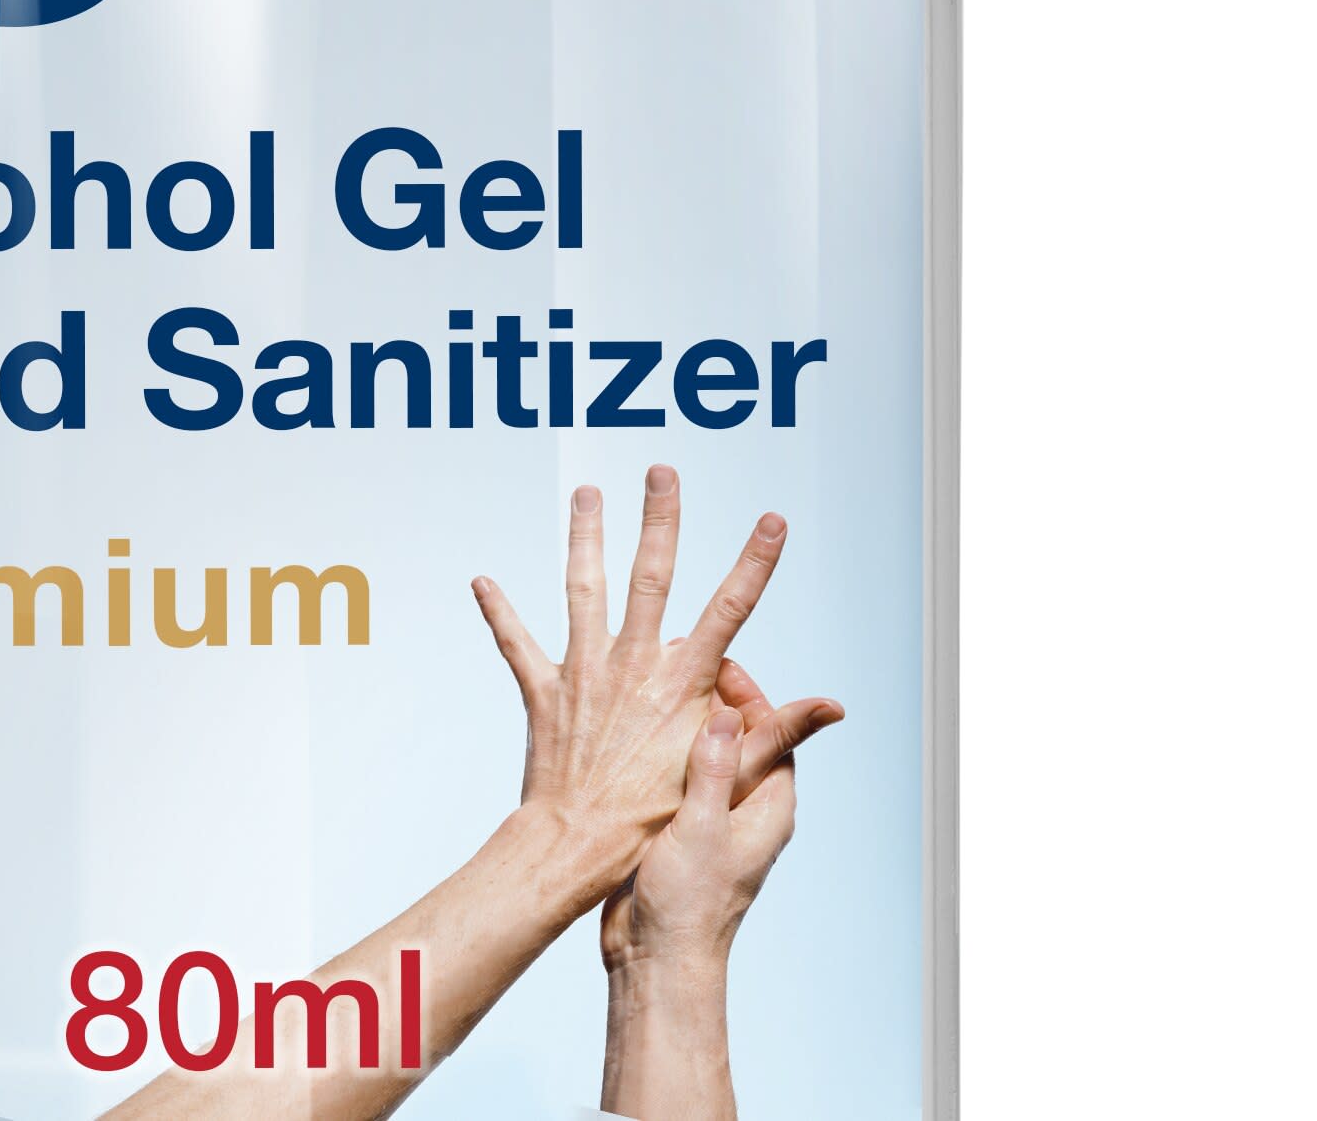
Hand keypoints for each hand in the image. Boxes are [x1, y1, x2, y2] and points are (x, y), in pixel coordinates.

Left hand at [470, 472, 821, 907]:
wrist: (580, 846)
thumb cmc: (657, 818)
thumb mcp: (727, 773)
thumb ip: (778, 732)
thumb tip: (834, 708)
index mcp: (680, 682)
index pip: (728, 611)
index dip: (753, 565)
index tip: (772, 521)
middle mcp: (632, 666)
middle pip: (650, 577)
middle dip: (660, 521)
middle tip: (661, 470)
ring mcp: (585, 673)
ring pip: (585, 590)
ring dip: (586, 538)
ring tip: (586, 493)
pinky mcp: (544, 691)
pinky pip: (517, 644)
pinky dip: (499, 613)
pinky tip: (481, 581)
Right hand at [602, 660, 838, 973]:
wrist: (656, 959)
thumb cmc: (689, 905)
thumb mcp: (702, 829)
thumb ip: (716, 771)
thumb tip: (728, 713)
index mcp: (768, 809)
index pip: (773, 734)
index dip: (748, 695)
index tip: (716, 666)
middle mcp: (745, 810)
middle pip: (739, 738)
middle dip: (712, 701)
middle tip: (676, 669)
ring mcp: (712, 820)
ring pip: (706, 754)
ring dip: (683, 723)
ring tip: (649, 690)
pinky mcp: (680, 829)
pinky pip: (678, 775)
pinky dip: (661, 749)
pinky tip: (630, 733)